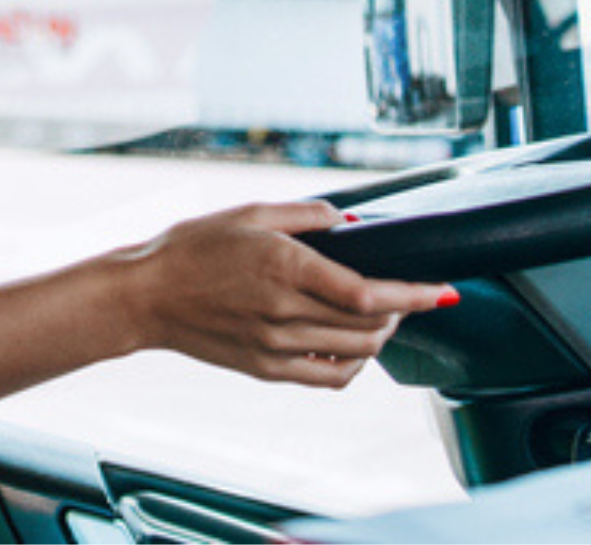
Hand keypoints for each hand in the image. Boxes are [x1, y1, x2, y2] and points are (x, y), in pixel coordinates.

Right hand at [113, 202, 454, 388]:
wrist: (145, 296)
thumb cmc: (192, 248)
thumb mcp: (250, 212)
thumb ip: (307, 215)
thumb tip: (351, 223)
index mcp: (285, 268)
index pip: (369, 293)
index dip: (415, 295)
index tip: (444, 291)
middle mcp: (284, 313)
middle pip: (370, 327)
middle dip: (402, 312)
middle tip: (407, 295)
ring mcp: (275, 347)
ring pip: (354, 355)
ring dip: (380, 338)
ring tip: (381, 318)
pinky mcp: (265, 369)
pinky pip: (327, 378)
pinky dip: (352, 365)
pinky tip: (351, 346)